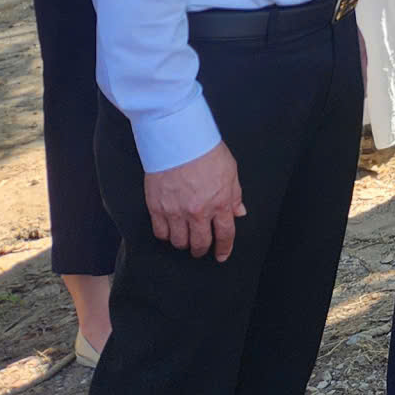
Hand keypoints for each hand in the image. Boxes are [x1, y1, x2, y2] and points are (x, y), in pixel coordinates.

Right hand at [144, 141, 245, 259]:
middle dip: (202, 249)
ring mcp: (176, 212)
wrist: (178, 139)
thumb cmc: (206, 151)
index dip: (224, 248)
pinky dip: (166, 235)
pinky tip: (169, 230)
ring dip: (184, 243)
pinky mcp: (156, 208)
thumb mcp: (230, 172)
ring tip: (185, 238)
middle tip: (201, 248)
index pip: (224, 234)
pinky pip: (160, 233)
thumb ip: (234, 195)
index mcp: (220, 203)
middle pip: (200, 243)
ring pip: (179, 242)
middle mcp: (198, 212)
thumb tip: (238, 212)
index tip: (222, 255)